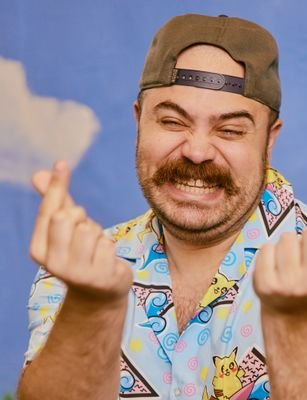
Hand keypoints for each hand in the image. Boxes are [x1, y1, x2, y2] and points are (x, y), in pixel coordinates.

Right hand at [30, 160, 131, 303]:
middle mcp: (54, 263)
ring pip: (90, 228)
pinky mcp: (100, 276)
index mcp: (39, 249)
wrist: (98, 294)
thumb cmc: (81, 254)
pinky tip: (105, 259)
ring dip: (98, 234)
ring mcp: (77, 272)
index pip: (49, 211)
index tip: (62, 163)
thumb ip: (54, 203)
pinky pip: (108, 243)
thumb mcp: (65, 231)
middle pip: (69, 215)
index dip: (57, 186)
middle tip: (85, 232)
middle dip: (82, 217)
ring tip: (95, 249)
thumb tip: (38, 173)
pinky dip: (109, 246)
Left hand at [253, 182, 306, 315]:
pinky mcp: (266, 285)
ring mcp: (289, 285)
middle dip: (306, 236)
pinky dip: (268, 253)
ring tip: (287, 263)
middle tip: (303, 254)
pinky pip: (266, 248)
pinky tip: (272, 268)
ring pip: (287, 238)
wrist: (291, 314)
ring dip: (286, 245)